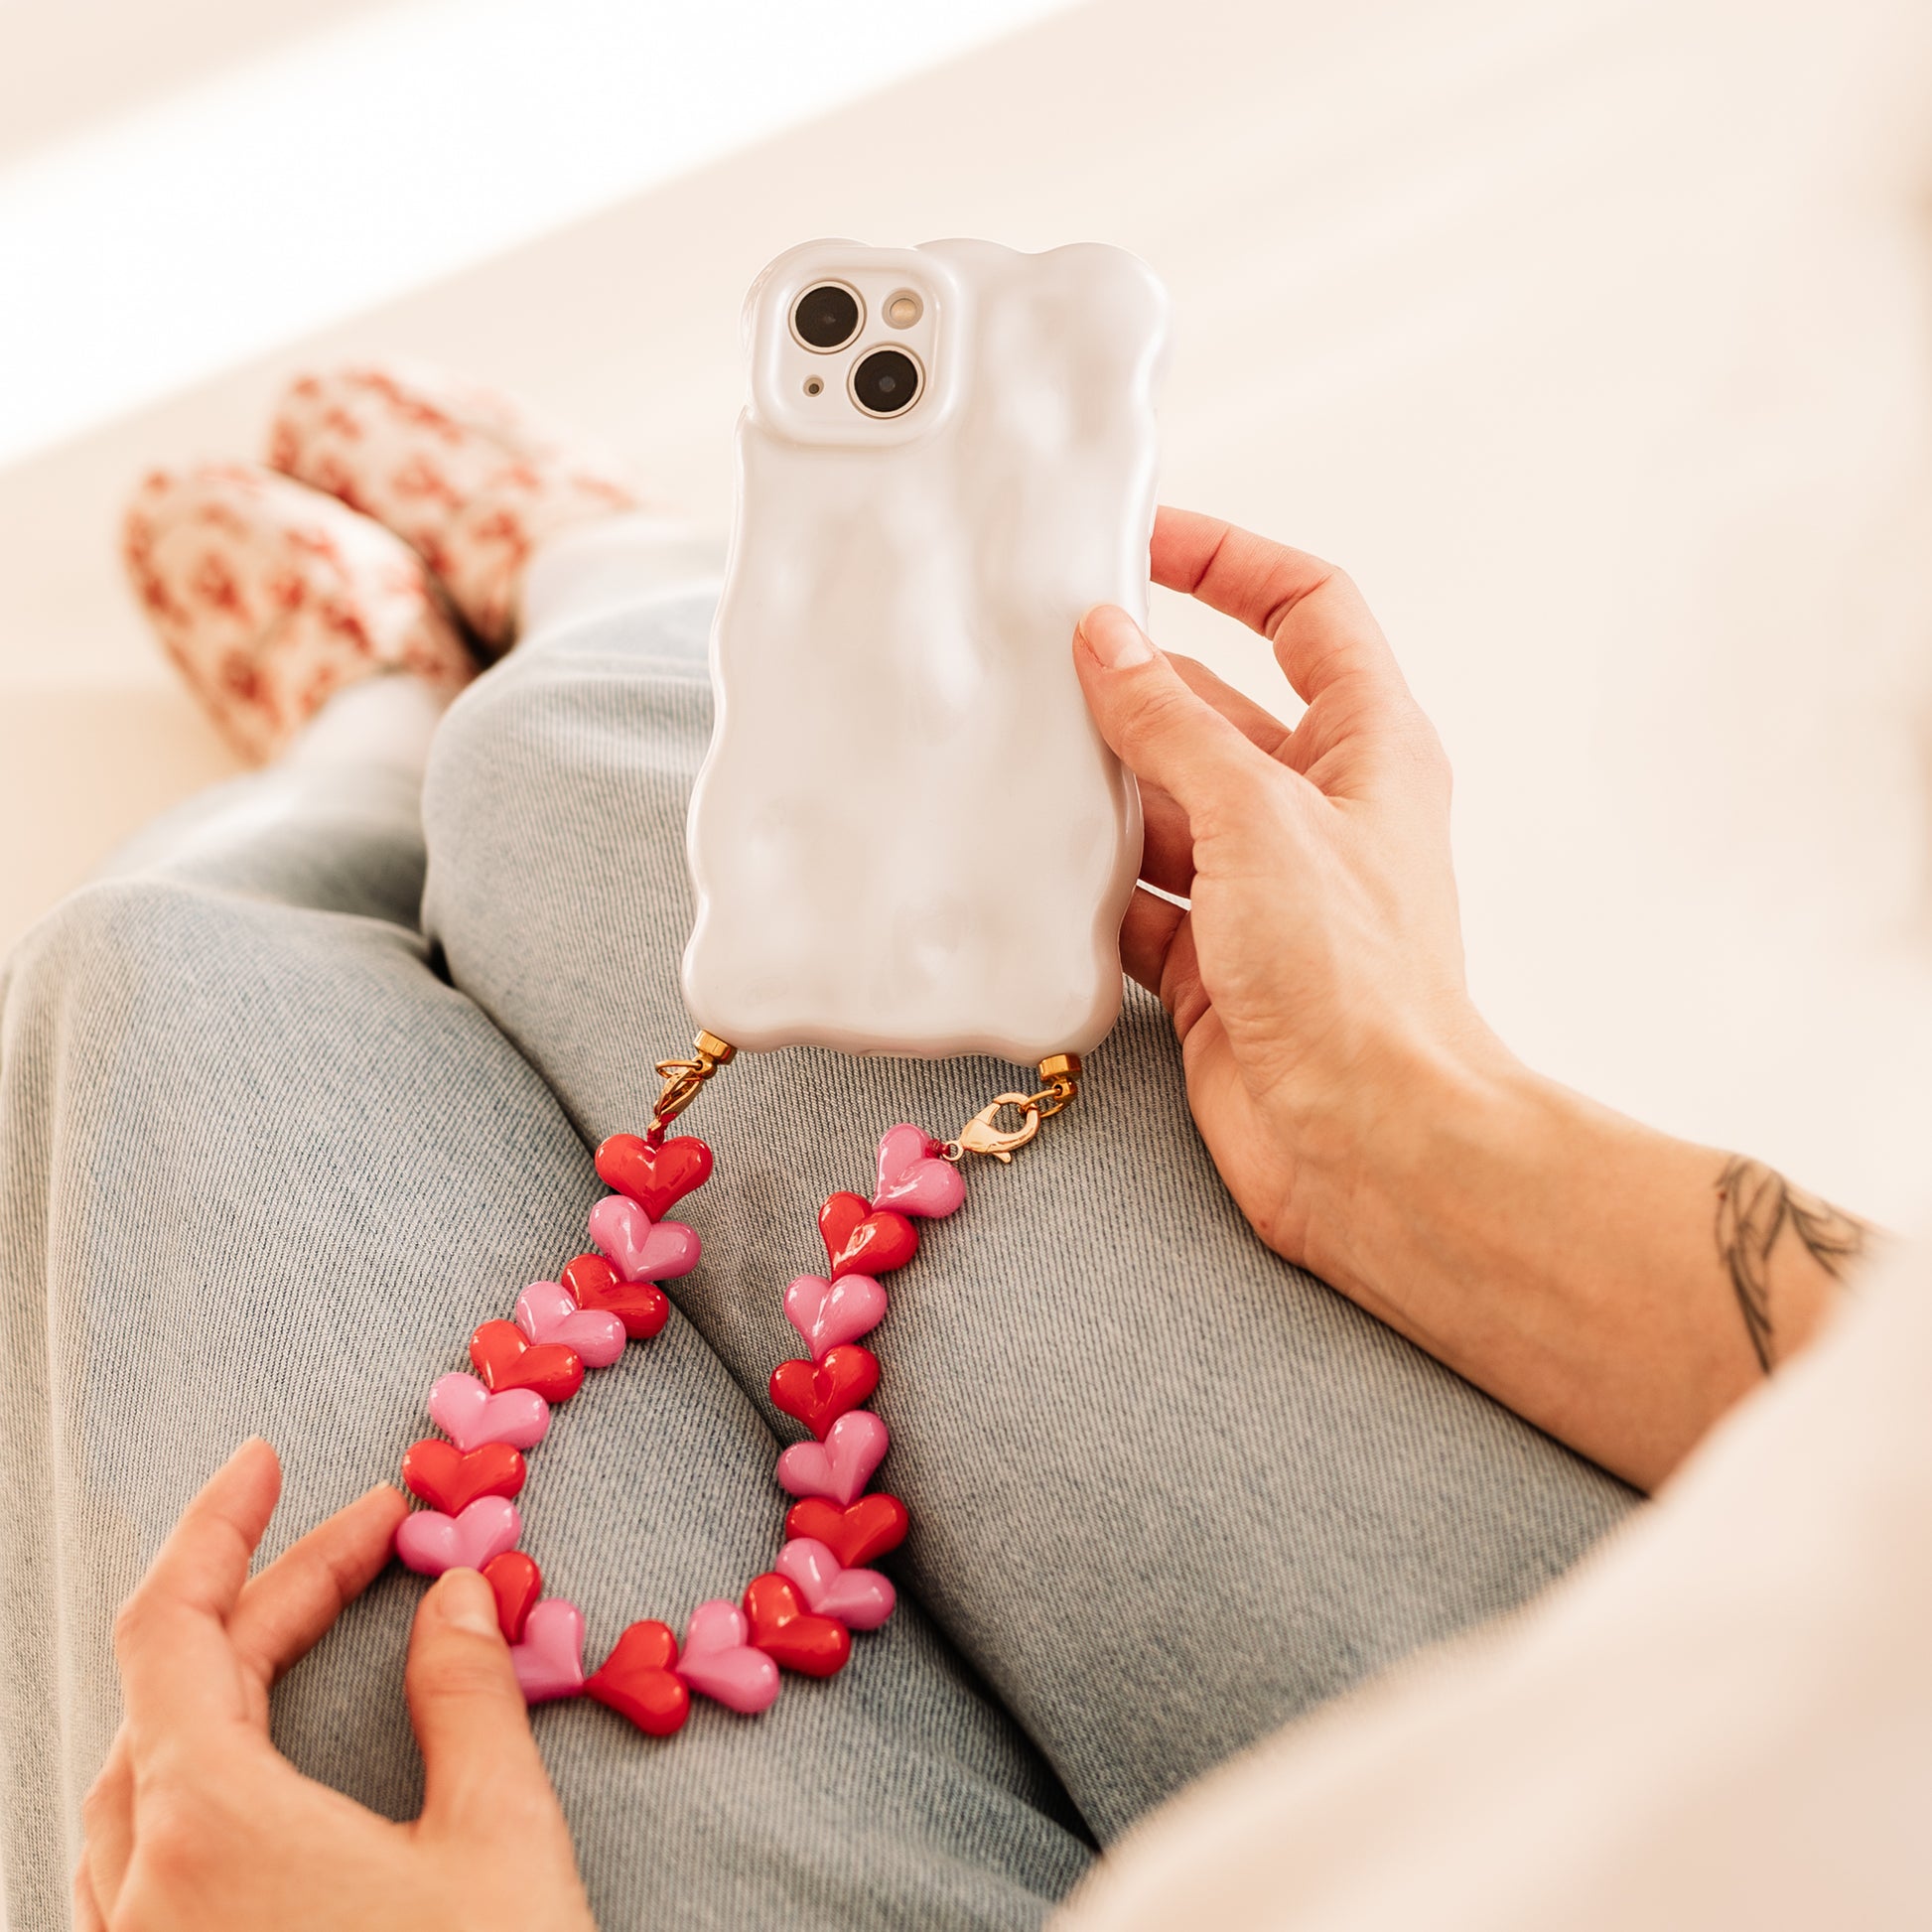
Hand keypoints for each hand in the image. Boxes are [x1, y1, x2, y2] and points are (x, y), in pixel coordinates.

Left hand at [75, 1439, 594, 1931]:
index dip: (218, 1526)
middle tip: (368, 1540)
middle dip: (271, 1598)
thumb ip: (468, 1701)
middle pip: (168, 1697)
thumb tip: (459, 1599)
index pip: (171, 1628)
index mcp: (207, 1828)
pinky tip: (242, 1775)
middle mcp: (142, 1896)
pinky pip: (136, 1867)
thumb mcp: (498, 1840)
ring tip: (300, 1629)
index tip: (263, 1462)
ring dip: (216, 1691)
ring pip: (140, 1788)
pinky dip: (188, 1782)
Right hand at [1075, 507, 1496, 1317]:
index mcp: (1366, 747)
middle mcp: (1314, 811)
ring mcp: (1261, 891)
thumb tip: (1109, 639)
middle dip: (1130, 687)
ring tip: (1012, 756)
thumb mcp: (1258, 817)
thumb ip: (1173, 725)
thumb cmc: (1355, 983)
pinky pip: (1133, 899)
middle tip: (1035, 658)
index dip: (1231, 561)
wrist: (1367, 1143)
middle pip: (1211, 712)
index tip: (1143, 538)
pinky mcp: (1212, 964)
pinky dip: (1085, 888)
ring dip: (1097, 791)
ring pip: (1161, 808)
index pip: (1308, 611)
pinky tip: (1027, 871)